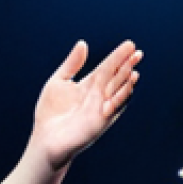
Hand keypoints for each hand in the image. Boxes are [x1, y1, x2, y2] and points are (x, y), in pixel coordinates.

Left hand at [32, 39, 140, 171]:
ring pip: (119, 91)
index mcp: (90, 85)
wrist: (45, 140)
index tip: (130, 45)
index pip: (108, 67)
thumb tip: (82, 43)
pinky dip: (122, 97)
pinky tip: (127, 87)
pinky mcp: (101, 121)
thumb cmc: (50, 114)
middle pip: (117, 77)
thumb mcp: (58, 83)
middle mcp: (99, 95)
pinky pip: (115, 108)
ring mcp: (102, 108)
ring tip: (133, 69)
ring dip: (127, 80)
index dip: (119, 57)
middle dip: (128, 65)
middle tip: (137, 52)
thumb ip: (71, 64)